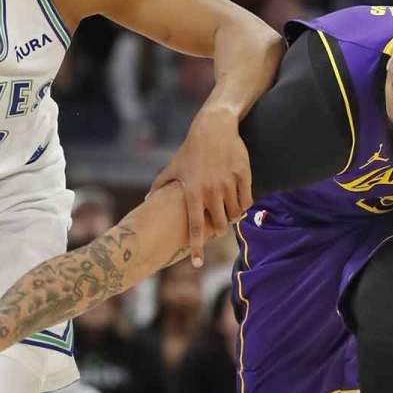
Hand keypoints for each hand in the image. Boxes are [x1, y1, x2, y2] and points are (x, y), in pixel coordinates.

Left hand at [149, 105, 252, 267]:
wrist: (213, 129)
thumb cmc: (190, 150)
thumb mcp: (173, 167)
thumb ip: (160, 186)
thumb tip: (145, 201)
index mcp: (192, 192)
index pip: (194, 227)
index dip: (196, 247)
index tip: (197, 264)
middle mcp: (211, 191)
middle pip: (218, 224)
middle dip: (218, 229)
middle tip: (216, 226)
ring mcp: (228, 184)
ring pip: (234, 215)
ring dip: (231, 217)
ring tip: (226, 211)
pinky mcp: (243, 177)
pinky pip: (247, 202)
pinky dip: (242, 206)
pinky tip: (237, 201)